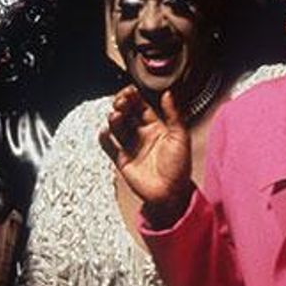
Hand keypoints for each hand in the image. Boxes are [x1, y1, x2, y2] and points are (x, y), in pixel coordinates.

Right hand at [99, 86, 192, 226]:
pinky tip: (105, 131)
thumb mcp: (181, 136)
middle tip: (121, 101)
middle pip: (126, 114)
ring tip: (116, 115)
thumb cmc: (179, 167)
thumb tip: (168, 94)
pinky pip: (109, 147)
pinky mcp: (122, 160)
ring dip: (114, 119)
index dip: (134, 98)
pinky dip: (104, 138)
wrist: (171, 194)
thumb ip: (174, 114)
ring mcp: (130, 147)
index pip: (141, 107)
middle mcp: (141, 135)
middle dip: (122, 105)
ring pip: (117, 127)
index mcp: (156, 127)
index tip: (130, 91)